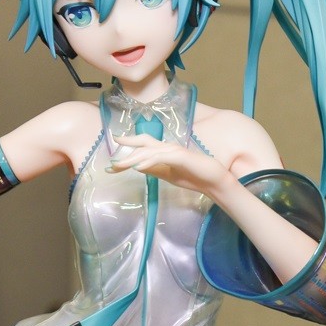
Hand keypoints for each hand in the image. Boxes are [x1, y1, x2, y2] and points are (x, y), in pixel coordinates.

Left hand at [109, 134, 230, 197]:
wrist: (214, 181)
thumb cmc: (193, 176)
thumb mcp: (168, 175)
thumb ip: (154, 169)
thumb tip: (137, 167)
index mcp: (164, 151)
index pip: (142, 146)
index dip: (127, 148)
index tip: (111, 160)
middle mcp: (167, 147)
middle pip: (142, 143)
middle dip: (125, 151)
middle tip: (110, 164)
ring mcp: (174, 151)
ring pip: (148, 151)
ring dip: (132, 159)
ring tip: (119, 166)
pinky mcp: (181, 157)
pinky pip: (161, 158)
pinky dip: (148, 162)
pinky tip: (138, 168)